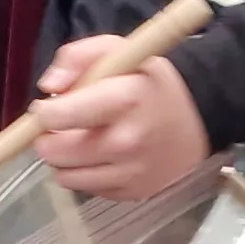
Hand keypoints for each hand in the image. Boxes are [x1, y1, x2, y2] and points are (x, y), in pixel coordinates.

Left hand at [30, 40, 210, 200]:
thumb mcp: (119, 51)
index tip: (47, 107)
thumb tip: (50, 87)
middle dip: (47, 138)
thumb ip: (76, 57)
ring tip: (80, 140)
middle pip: (56, 153)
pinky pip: (88, 189)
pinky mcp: (134, 192)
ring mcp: (131, 172)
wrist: (200, 117)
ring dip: (63, 160)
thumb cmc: (151, 84)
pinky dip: (85, 174)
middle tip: (60, 126)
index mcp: (123, 100)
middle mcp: (126, 141)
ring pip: (66, 177)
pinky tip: (101, 156)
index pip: (60, 117)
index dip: (44, 113)